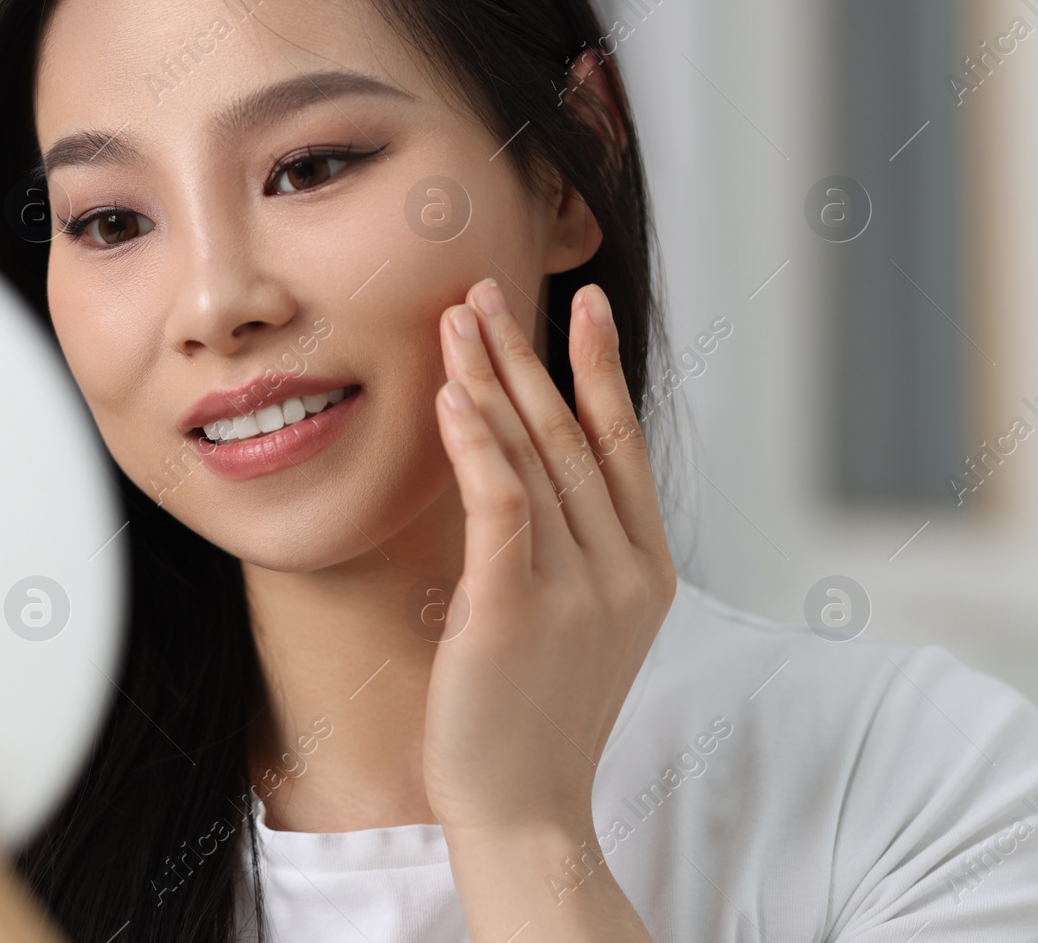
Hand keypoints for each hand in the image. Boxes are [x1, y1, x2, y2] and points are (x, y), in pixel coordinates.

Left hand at [423, 277, 675, 844]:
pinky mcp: (518, 607)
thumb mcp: (575, 624)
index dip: (599, 369)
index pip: (620, 445)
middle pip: (571, 434)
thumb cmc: (534, 716)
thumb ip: (568, 550)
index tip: (581, 305)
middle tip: (485, 290)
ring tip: (456, 318)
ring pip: (532, 457)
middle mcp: (621, 568)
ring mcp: (575, 587)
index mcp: (645, 569)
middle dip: (525, 355)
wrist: (524, 808)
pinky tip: (454, 395)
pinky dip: (477, 444)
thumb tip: (523, 475)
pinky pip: (500, 503)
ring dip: (490, 379)